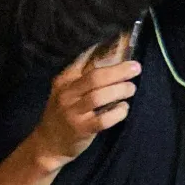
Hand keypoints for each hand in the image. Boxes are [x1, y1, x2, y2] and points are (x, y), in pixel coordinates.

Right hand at [31, 38, 140, 172]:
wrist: (48, 143)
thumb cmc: (63, 112)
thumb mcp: (67, 90)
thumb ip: (84, 76)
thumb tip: (114, 56)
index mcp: (64, 80)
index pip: (83, 59)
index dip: (103, 50)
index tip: (122, 41)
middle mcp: (67, 94)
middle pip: (95, 77)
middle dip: (118, 71)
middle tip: (136, 68)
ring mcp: (73, 112)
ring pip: (98, 97)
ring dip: (119, 90)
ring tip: (131, 88)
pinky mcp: (81, 129)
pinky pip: (103, 120)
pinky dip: (117, 112)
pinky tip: (124, 108)